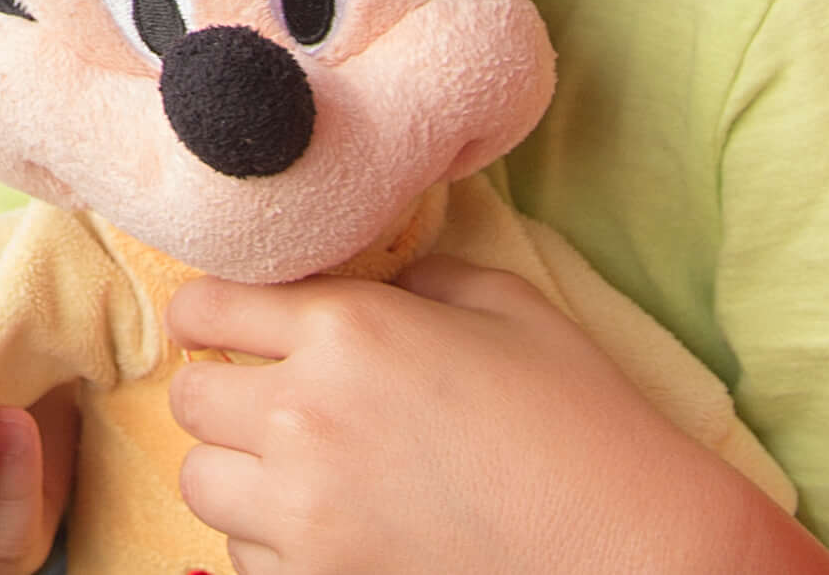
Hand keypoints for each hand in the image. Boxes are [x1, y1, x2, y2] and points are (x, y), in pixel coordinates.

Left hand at [166, 259, 820, 574]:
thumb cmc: (585, 426)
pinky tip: (329, 530)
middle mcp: (306, 415)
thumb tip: (377, 282)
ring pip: (201, 483)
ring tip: (298, 474)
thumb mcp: (508, 310)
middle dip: (225, 395)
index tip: (226, 328)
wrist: (636, 551)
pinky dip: (270, 544)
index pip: (208, 306)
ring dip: (239, 474)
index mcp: (349, 329)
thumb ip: (419, 281)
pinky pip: (242, 558)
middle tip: (270, 403)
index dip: (212, 315)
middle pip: (191, 397)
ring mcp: (306, 511)